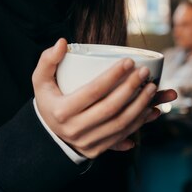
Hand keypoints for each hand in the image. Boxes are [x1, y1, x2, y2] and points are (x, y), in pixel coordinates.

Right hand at [32, 38, 173, 158]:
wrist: (48, 134)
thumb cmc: (48, 100)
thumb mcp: (40, 80)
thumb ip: (48, 59)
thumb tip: (63, 42)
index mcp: (62, 111)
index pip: (93, 91)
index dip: (113, 76)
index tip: (129, 61)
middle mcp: (75, 129)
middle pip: (110, 108)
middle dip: (131, 89)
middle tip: (144, 72)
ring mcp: (88, 142)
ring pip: (120, 124)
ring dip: (140, 106)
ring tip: (152, 87)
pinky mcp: (98, 149)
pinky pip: (123, 135)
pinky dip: (139, 122)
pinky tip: (150, 108)